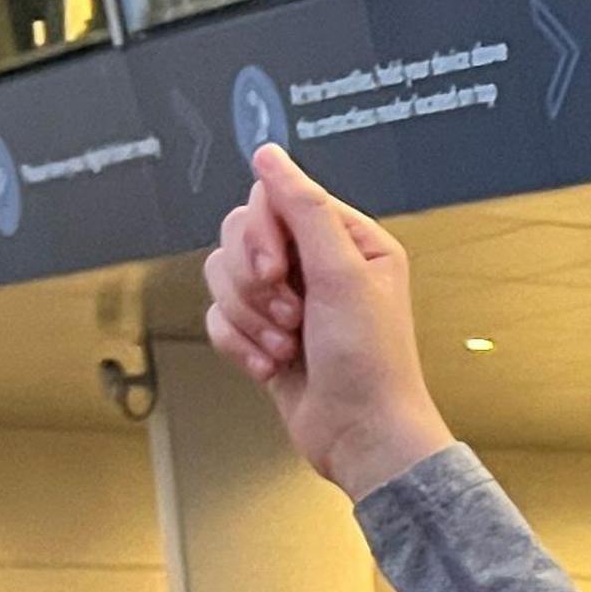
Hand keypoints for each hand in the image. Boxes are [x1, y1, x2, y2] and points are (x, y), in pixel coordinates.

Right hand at [198, 143, 452, 500]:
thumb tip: (270, 156)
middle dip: (253, 282)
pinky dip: (239, 343)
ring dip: (248, 317)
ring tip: (286, 344)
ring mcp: (289, 299)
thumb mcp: (343, 275)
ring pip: (223, 277)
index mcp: (349, 241)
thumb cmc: (371, 365)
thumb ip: (305, 209)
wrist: (362, 435)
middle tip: (289, 314)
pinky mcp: (264, 332)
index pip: (275, 200)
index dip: (262, 235)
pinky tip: (272, 364)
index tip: (277, 270)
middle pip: (239, 235)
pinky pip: (219, 317)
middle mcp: (318, 264)